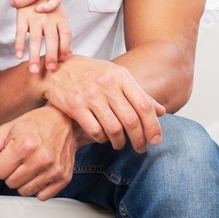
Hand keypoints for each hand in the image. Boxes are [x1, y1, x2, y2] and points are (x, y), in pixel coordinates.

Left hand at [0, 105, 76, 199]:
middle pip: (10, 183)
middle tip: (21, 156)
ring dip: (24, 180)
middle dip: (12, 171)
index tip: (11, 151)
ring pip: (25, 192)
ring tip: (31, 162)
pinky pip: (41, 196)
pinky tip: (41, 170)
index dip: (2, 161)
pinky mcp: (63, 178)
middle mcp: (41, 158)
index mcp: (24, 144)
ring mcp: (54, 169)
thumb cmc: (33, 124)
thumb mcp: (4, 132)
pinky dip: (39, 186)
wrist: (64, 120)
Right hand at [14, 4, 70, 72]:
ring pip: (35, 38)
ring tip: (33, 70)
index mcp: (61, 18)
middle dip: (51, 55)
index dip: (65, 47)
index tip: (62, 60)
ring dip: (34, 55)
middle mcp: (49, 18)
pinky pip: (20, 32)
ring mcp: (35, 17)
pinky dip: (19, 44)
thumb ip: (63, 35)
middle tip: (50, 69)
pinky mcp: (22, 16)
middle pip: (52, 38)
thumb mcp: (59, 17)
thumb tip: (69, 54)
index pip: (66, 34)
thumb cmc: (48, 7)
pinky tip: (18, 55)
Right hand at [40, 55, 164, 151]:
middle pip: (131, 120)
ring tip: (120, 144)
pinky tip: (102, 138)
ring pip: (114, 128)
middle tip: (140, 148)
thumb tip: (161, 111)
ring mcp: (90, 94)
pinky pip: (95, 130)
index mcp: (120, 76)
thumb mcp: (116, 76)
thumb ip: (138, 94)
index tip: (155, 141)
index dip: (153, 127)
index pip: (144, 105)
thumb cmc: (91, 74)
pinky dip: (101, 139)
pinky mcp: (74, 105)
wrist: (57, 69)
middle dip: (139, 139)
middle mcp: (107, 84)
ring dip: (120, 142)